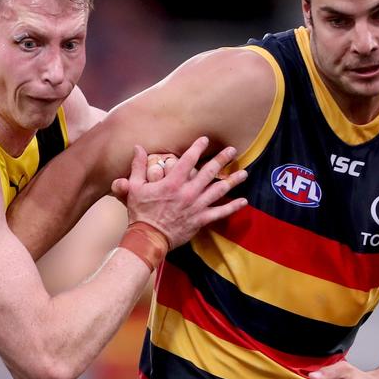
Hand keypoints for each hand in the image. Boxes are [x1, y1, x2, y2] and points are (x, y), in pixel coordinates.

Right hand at [113, 137, 248, 248]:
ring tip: (244, 173)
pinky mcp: (201, 220)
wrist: (149, 238)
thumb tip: (138, 147)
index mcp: (173, 182)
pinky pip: (220, 213)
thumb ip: (138, 166)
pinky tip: (243, 201)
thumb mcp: (134, 187)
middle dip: (222, 159)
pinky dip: (232, 207)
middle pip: (209, 172)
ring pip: (218, 190)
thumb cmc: (140, 213)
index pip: (188, 160)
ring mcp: (196, 206)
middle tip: (232, 150)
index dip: (197, 147)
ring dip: (232, 181)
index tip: (205, 140)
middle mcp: (188, 192)